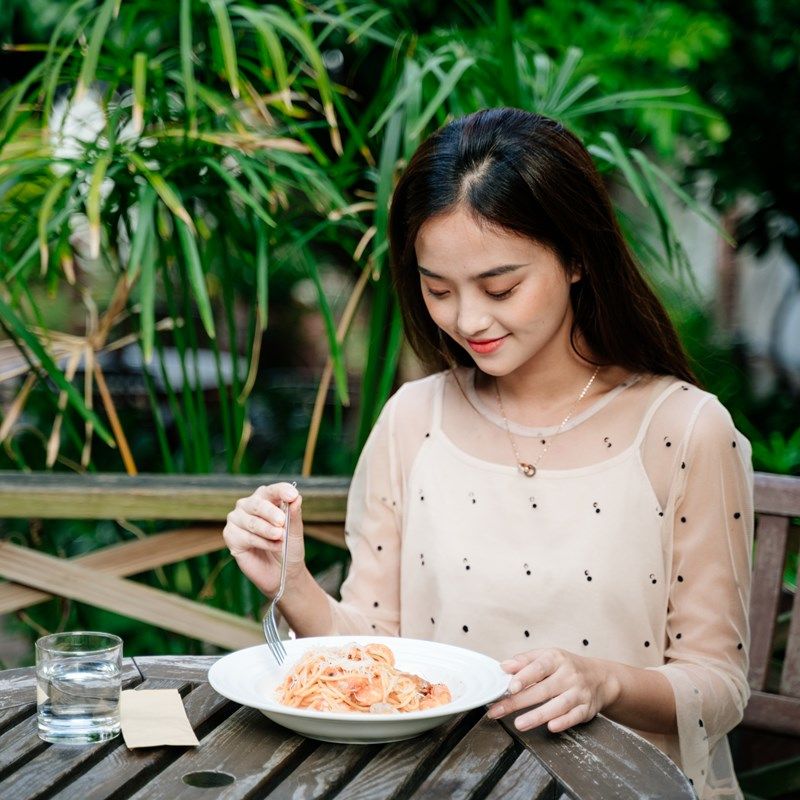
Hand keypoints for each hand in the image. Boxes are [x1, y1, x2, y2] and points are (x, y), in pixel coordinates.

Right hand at [223, 482, 305, 596]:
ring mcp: (237, 519)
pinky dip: (262, 543)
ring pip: (251, 521)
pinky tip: (273, 547)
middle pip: (257, 503)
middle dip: (271, 512)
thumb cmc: (288, 547)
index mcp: (266, 498)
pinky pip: (245, 536)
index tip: (292, 495)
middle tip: (281, 522)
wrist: (282, 572)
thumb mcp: (295, 531)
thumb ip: (294, 514)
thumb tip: (297, 497)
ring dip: (268, 531)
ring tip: (281, 538)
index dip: (282, 491)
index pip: (272, 490)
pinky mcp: (230, 535)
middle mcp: (248, 505)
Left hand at [486, 648, 619, 732]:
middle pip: (543, 689)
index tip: (510, 687)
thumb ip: (525, 661)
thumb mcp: (547, 656)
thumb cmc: (566, 667)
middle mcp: (569, 675)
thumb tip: (504, 666)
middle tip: (499, 710)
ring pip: (558, 705)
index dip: (524, 677)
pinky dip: (563, 722)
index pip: (539, 667)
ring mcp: (579, 692)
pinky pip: (574, 717)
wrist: (600, 678)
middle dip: (519, 701)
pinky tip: (550, 727)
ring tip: (519, 724)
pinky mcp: (586, 709)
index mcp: (556, 659)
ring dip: (538, 716)